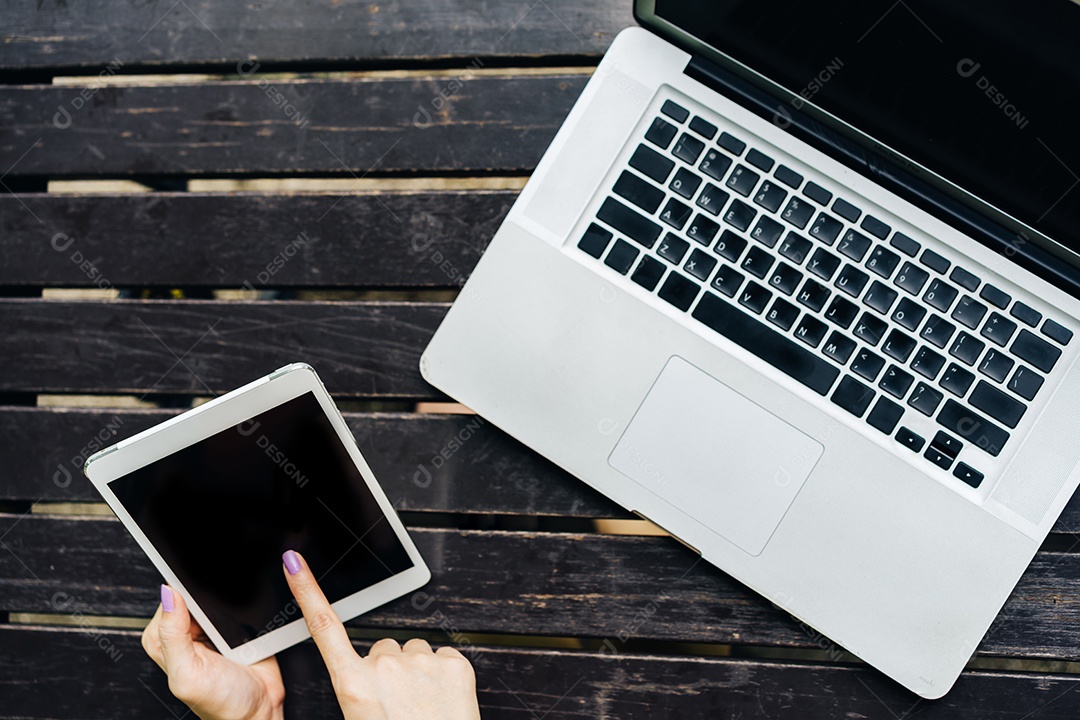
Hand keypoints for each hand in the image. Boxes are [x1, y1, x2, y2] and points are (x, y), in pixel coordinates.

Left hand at [143, 585, 284, 719]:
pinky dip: (244, 607)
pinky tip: (243, 624)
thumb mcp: (188, 674)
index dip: (184, 593)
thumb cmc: (222, 702)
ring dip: (229, 603)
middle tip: (217, 625)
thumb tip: (168, 594)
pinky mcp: (233, 626)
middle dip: (209, 597)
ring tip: (231, 630)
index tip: (199, 605)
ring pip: (216, 596)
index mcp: (163, 641)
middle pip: (193, 593)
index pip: (169, 598)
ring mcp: (210, 628)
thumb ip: (172, 636)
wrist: (258, 710)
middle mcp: (183, 633)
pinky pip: (237, 603)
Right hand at [282, 549, 481, 719]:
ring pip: (414, 652)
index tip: (294, 563)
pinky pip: (444, 656)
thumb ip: (360, 687)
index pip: (324, 627)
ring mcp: (421, 662)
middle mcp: (384, 666)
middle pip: (383, 648)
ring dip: (416, 672)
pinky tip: (442, 700)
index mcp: (353, 683)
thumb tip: (366, 678)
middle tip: (398, 703)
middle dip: (389, 669)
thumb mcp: (360, 717)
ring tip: (421, 705)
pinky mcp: (454, 663)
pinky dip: (444, 675)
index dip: (307, 591)